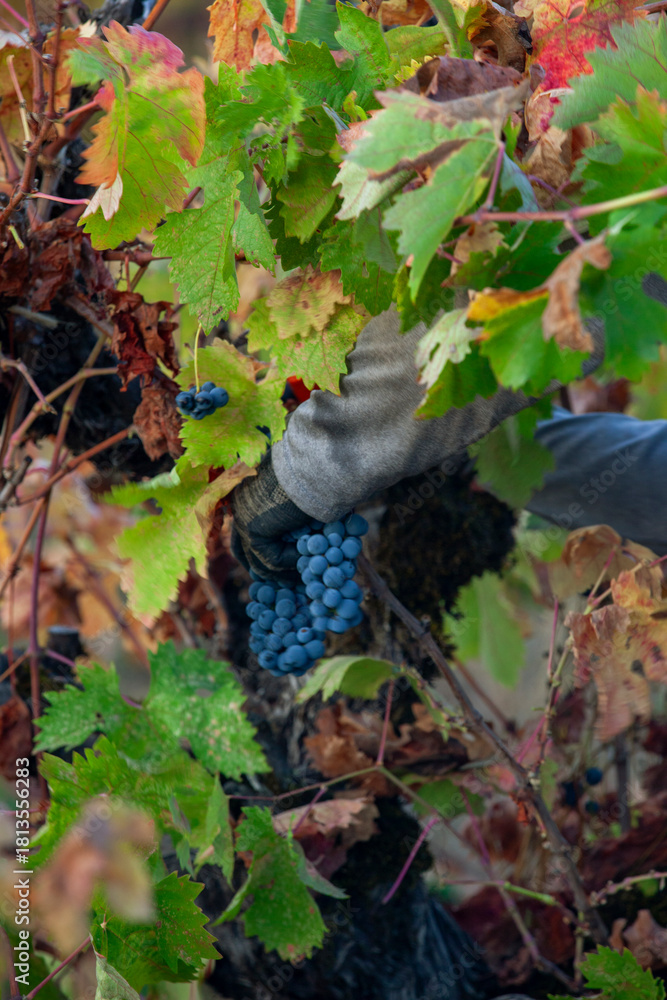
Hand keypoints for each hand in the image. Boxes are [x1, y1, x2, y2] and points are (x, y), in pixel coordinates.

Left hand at [231, 452, 311, 580]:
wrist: (316, 461)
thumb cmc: (316, 470)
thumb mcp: (302, 493)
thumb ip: (294, 515)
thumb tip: (304, 540)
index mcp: (247, 494)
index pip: (244, 532)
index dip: (260, 553)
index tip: (278, 568)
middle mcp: (239, 505)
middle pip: (243, 551)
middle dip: (263, 571)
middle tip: (285, 582)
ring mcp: (243, 517)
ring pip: (258, 560)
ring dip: (282, 573)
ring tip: (305, 574)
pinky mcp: (253, 529)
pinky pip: (272, 559)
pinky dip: (292, 561)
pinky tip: (309, 551)